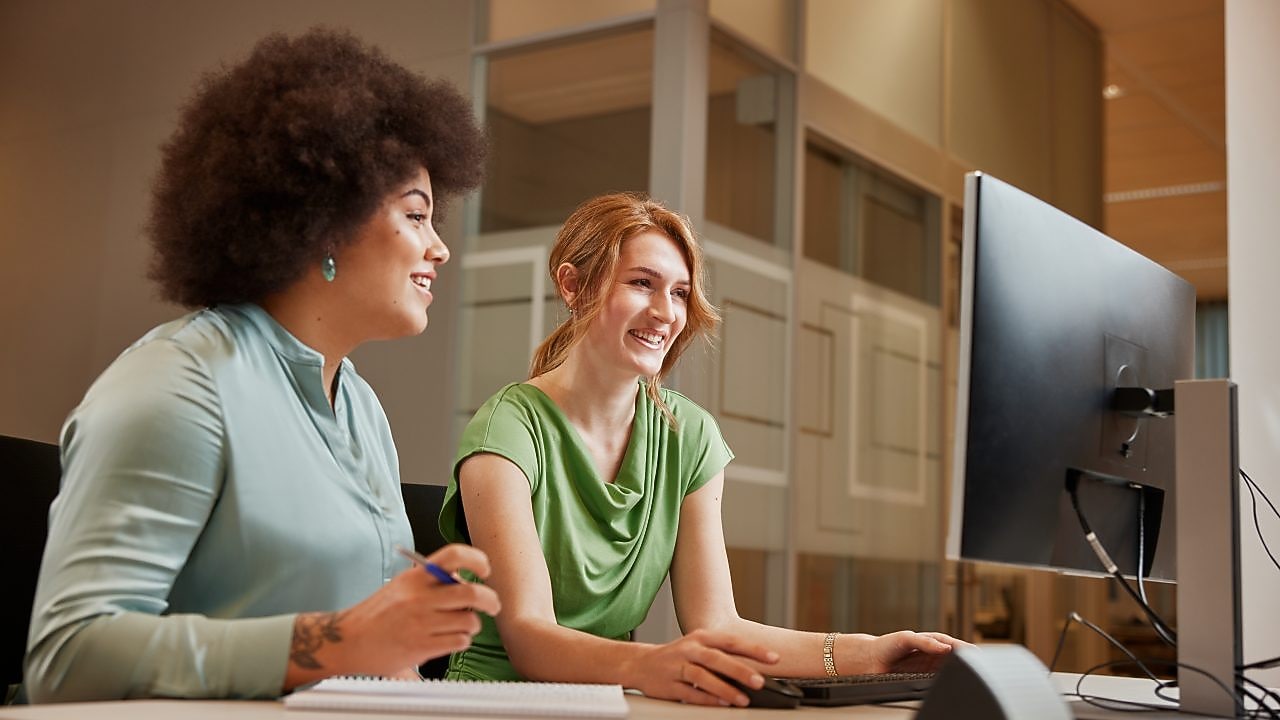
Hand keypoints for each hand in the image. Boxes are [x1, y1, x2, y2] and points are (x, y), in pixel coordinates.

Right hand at [284, 544, 500, 688]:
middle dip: (490, 600)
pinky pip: (460, 641)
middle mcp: (419, 597)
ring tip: (461, 626)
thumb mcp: (402, 587)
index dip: (477, 559)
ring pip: (469, 620)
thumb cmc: (377, 615)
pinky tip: (449, 640)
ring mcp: (421, 623)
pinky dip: (461, 641)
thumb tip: (466, 583)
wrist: (348, 641)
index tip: (485, 570)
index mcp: (415, 577)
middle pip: (471, 592)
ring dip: (472, 625)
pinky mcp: (422, 646)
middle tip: (493, 605)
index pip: (454, 556)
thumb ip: (432, 582)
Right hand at [620, 629, 779, 706]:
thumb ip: (723, 655)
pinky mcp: (668, 684)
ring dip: (724, 688)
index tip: (773, 658)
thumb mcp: (700, 648)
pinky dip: (706, 699)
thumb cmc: (678, 656)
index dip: (753, 649)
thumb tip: (756, 668)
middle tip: (760, 681)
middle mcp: (689, 649)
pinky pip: (689, 692)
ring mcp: (677, 666)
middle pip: (717, 658)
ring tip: (742, 699)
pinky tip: (721, 704)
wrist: (641, 663)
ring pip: (702, 676)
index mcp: (701, 637)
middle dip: (740, 670)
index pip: (731, 641)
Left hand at [854, 631, 971, 673]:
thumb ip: (925, 642)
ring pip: (950, 672)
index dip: (967, 650)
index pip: (955, 646)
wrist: (871, 660)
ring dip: (959, 673)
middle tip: (982, 668)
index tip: (978, 655)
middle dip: (969, 663)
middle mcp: (934, 655)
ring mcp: (930, 669)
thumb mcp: (906, 638)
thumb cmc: (887, 645)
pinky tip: (951, 686)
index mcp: (932, 642)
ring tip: (970, 677)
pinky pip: (939, 682)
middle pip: (956, 659)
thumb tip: (945, 647)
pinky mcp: (923, 680)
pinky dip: (946, 684)